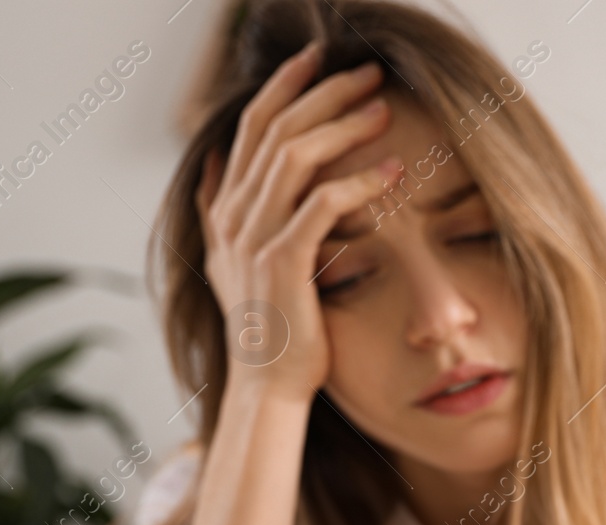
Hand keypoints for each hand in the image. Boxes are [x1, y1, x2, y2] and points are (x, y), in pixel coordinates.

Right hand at [196, 39, 404, 404]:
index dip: (285, 84)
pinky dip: (357, 182)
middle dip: (324, 92)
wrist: (267, 385)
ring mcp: (254, 239)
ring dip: (343, 126)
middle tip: (369, 73)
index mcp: (225, 208)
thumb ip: (219, 208)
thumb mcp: (231, 261)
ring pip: (294, 155)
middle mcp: (233, 217)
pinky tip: (389, 173)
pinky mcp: (282, 264)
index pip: (252, 124)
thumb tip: (216, 158)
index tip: (321, 57)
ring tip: (383, 112)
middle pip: (275, 128)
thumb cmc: (268, 325)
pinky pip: (320, 205)